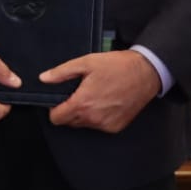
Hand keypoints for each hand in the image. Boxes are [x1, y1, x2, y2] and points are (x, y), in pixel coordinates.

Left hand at [40, 50, 160, 131]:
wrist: (146, 72)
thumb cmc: (117, 66)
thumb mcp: (86, 62)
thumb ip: (61, 72)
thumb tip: (44, 78)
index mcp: (82, 103)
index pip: (56, 118)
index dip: (54, 108)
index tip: (61, 99)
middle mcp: (93, 118)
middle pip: (69, 122)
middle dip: (69, 109)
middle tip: (80, 93)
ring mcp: (106, 124)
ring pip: (84, 124)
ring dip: (84, 113)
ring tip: (95, 95)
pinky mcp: (116, 127)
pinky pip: (99, 126)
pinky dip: (98, 117)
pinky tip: (106, 101)